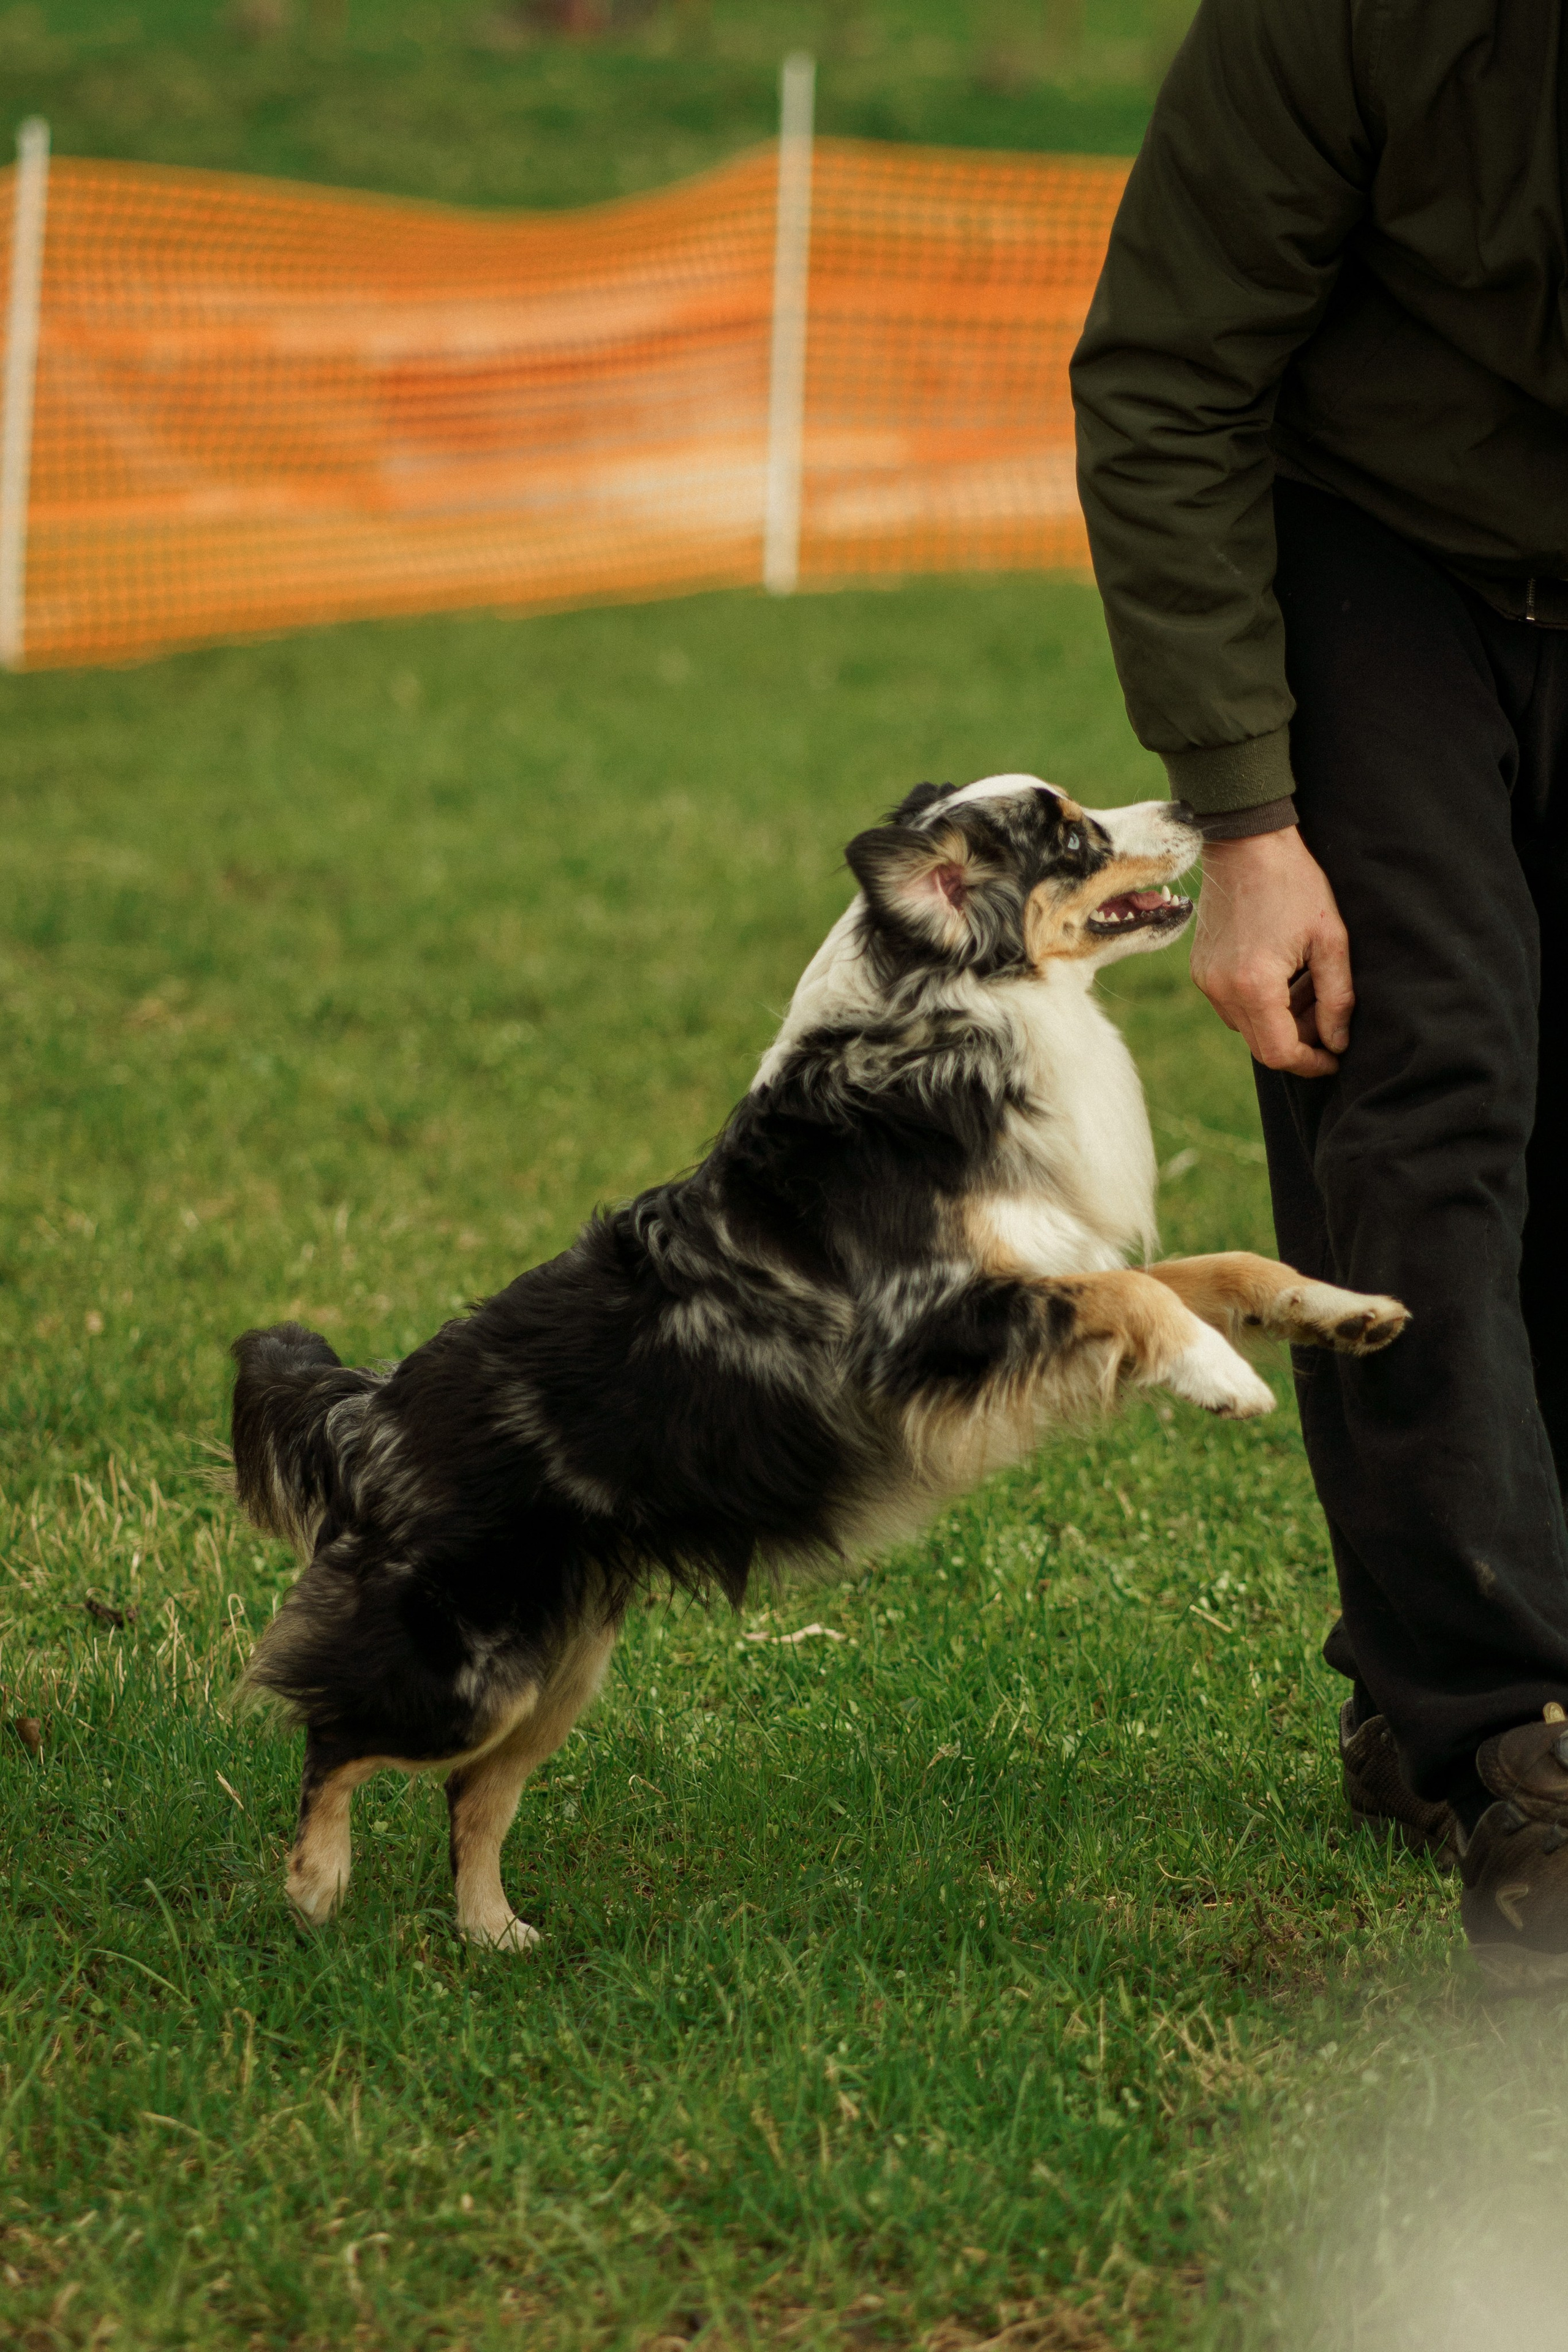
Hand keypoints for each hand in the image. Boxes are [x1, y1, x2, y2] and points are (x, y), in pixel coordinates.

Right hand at [1190, 827, 1352, 1076]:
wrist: (1247, 846)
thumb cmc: (1294, 885)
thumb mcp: (1330, 940)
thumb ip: (1337, 998)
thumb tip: (1337, 1042)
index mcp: (1255, 986)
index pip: (1280, 1053)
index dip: (1311, 1064)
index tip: (1334, 1057)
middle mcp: (1222, 991)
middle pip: (1262, 1047)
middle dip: (1300, 1041)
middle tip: (1327, 1015)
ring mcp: (1206, 982)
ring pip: (1248, 1028)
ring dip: (1281, 1022)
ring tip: (1306, 985)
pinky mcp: (1201, 971)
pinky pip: (1232, 1006)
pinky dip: (1261, 1004)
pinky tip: (1283, 974)